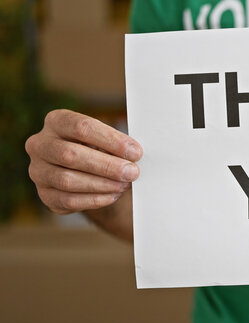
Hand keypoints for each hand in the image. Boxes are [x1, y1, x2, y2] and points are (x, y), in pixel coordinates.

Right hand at [25, 109, 142, 213]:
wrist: (87, 173)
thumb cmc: (100, 150)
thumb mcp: (106, 140)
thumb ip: (117, 145)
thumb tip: (134, 155)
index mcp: (56, 121)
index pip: (81, 127)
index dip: (111, 140)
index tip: (135, 152)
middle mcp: (40, 145)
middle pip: (70, 154)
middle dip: (107, 165)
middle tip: (132, 172)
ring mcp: (39, 171)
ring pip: (67, 180)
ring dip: (102, 184)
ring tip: (124, 185)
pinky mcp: (45, 195)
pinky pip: (68, 200)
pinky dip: (94, 199)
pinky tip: (113, 195)